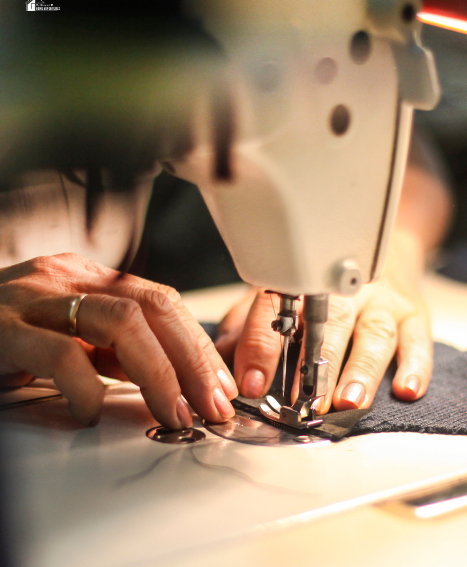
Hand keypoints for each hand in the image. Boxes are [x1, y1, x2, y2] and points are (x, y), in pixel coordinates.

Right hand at [0, 253, 237, 426]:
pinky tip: (94, 412)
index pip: (161, 300)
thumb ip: (111, 351)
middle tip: (213, 403)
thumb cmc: (0, 341)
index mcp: (85, 279)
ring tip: (176, 412)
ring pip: (120, 321)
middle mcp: (64, 278)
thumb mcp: (68, 338)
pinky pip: (59, 354)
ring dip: (160, 372)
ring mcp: (32, 299)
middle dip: (193, 358)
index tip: (220, 384)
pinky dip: (88, 388)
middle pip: (152, 305)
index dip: (198, 344)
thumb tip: (172, 379)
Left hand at [215, 235, 431, 412]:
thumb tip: (219, 353)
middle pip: (332, 324)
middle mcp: (346, 291)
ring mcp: (382, 301)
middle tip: (308, 400)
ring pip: (374, 332)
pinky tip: (407, 389)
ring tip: (351, 401)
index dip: (262, 347)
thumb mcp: (282, 292)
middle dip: (319, 365)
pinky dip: (416, 365)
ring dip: (362, 369)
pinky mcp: (413, 312)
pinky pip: (419, 337)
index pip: (278, 312)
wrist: (384, 246)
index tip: (252, 382)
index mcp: (305, 285)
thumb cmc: (327, 279)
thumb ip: (250, 323)